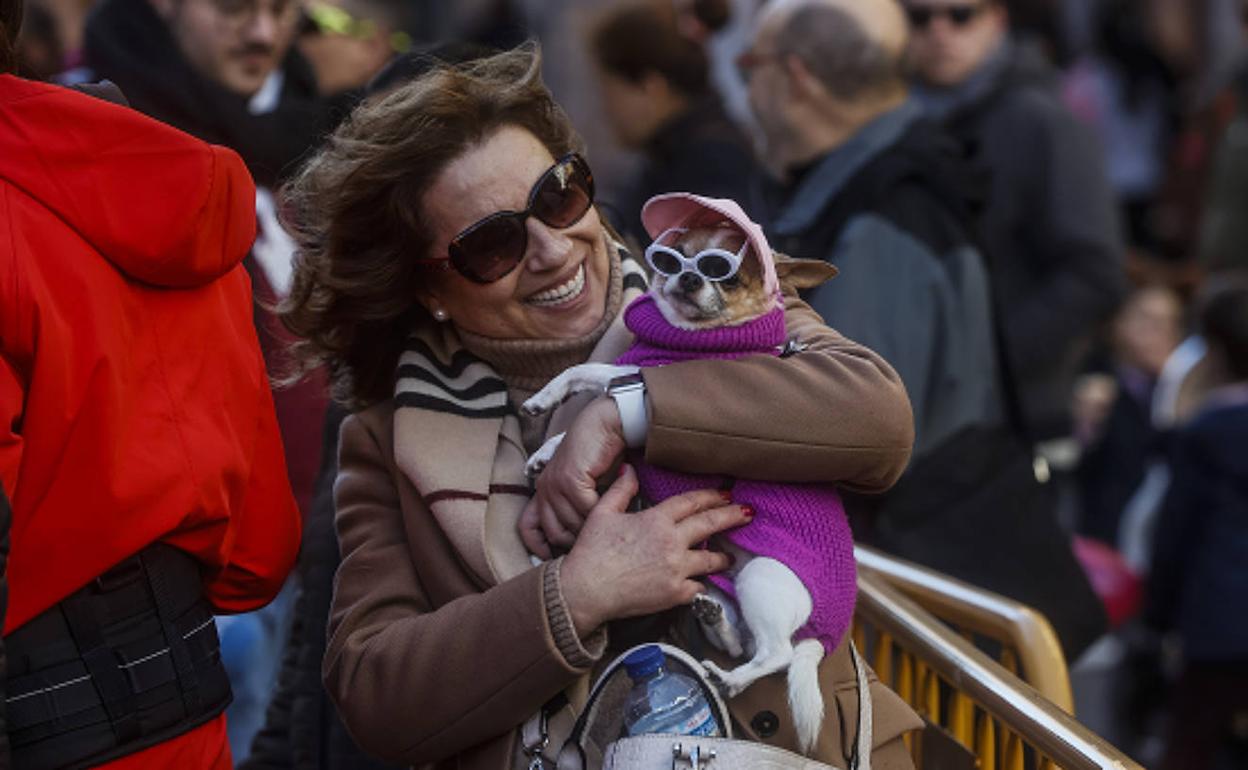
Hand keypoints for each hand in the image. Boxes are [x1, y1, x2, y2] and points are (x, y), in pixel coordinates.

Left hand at [520, 397, 626, 557]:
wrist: (607, 423)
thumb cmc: (601, 455)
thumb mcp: (585, 485)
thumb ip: (578, 507)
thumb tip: (585, 539)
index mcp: (543, 491)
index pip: (528, 528)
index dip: (538, 547)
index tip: (557, 558)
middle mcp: (544, 489)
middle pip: (555, 533)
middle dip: (578, 542)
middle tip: (600, 542)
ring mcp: (555, 484)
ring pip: (573, 525)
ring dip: (595, 527)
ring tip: (613, 523)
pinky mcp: (570, 479)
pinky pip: (587, 511)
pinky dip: (603, 513)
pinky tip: (617, 506)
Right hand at [558, 465, 751, 636]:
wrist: (585, 590)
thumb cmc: (591, 552)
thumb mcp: (602, 513)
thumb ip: (621, 490)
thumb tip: (630, 470)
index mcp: (656, 520)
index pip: (691, 502)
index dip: (711, 496)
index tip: (726, 494)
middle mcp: (671, 542)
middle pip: (710, 525)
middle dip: (732, 517)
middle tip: (747, 513)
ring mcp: (676, 569)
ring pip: (710, 559)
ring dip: (723, 556)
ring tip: (731, 557)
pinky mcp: (675, 594)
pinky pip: (698, 587)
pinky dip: (701, 585)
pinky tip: (705, 583)